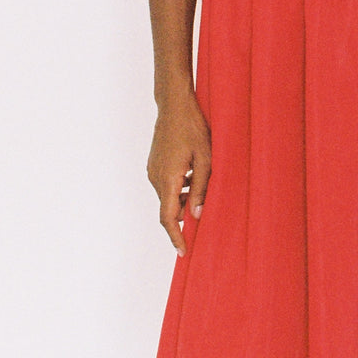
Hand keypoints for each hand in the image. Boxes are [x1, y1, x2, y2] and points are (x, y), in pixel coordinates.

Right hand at [146, 90, 211, 255]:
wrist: (174, 105)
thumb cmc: (193, 128)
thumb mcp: (205, 159)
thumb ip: (201, 188)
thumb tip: (197, 215)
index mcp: (167, 179)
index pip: (168, 218)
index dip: (176, 237)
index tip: (184, 252)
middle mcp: (156, 177)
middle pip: (167, 209)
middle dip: (182, 222)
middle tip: (201, 229)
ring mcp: (153, 170)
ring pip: (167, 197)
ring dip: (182, 203)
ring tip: (202, 197)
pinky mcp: (154, 164)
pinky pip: (165, 185)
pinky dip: (178, 190)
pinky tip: (193, 180)